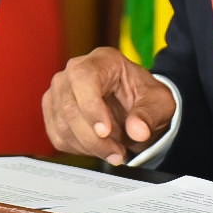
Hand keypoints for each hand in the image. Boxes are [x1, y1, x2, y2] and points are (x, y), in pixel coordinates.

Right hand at [41, 47, 176, 164]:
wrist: (136, 105)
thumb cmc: (145, 97)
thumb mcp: (159, 103)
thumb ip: (149, 115)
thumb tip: (138, 130)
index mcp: (103, 60)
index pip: (84, 78)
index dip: (91, 107)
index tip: (106, 132)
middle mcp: (75, 71)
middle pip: (70, 106)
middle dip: (94, 138)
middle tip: (118, 153)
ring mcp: (60, 91)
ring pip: (63, 125)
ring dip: (90, 146)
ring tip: (115, 151)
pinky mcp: (53, 111)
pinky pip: (59, 137)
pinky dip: (80, 149)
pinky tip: (99, 147)